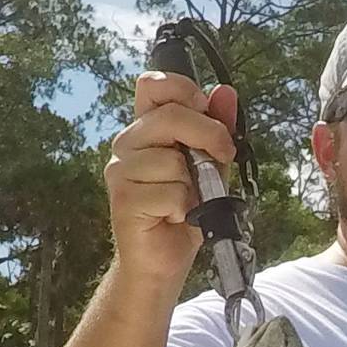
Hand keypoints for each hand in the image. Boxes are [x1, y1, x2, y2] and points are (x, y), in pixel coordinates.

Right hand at [104, 71, 240, 282]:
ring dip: (193, 185)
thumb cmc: (186, 212)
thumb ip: (217, 130)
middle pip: (169, 116)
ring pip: (172, 160)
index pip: (153, 85)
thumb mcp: (212, 166)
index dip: (183, 88)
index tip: (206, 109)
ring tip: (185, 201)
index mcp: (147, 128)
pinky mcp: (123, 198)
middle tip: (223, 156)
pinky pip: (169, 192)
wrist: (165, 261)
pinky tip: (172, 217)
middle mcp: (128, 143)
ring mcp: (121, 170)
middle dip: (208, 134)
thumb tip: (225, 92)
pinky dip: (183, 208)